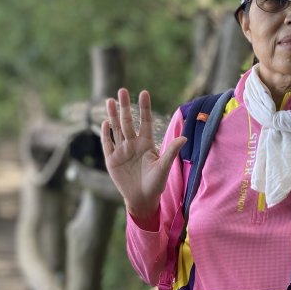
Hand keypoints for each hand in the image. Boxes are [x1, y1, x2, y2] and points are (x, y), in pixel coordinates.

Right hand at [101, 88, 185, 220]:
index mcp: (147, 143)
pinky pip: (107, 144)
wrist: (142, 199)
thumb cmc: (156, 184)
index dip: (144, 107)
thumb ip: (171, 152)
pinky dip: (106, 134)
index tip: (144, 92)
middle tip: (122, 90)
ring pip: (116, 129)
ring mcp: (122, 151)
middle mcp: (133, 143)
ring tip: (110, 100)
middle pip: (128, 121)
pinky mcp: (112, 160)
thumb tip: (184, 137)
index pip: (146, 121)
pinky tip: (105, 123)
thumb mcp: (164, 168)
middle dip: (125, 106)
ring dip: (113, 115)